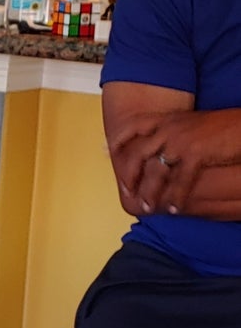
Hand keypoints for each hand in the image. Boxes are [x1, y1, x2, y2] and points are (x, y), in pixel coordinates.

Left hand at [116, 109, 240, 214]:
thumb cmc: (220, 126)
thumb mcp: (189, 124)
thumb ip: (170, 131)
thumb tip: (157, 143)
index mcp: (166, 119)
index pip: (132, 126)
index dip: (117, 139)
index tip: (106, 153)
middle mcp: (169, 128)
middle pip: (136, 154)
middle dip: (128, 175)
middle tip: (127, 192)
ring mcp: (181, 140)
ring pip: (155, 171)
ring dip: (149, 192)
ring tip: (148, 207)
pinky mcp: (196, 153)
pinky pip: (180, 180)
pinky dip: (176, 197)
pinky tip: (174, 208)